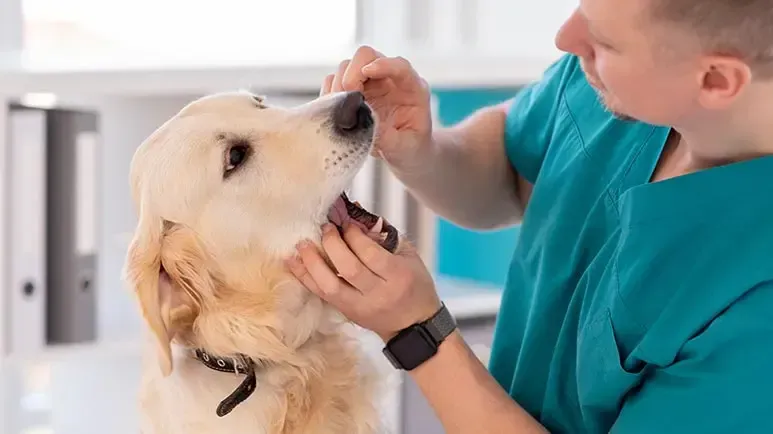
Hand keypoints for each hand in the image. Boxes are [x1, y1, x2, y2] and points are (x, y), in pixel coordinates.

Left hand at [285, 223, 440, 340]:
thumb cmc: (414, 285)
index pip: (370, 254)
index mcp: (398, 276)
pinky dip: (305, 278)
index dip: (354, 236)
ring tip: (302, 244)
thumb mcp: (409, 257)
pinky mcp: (346, 313)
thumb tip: (354, 214)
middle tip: (324, 228)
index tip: (345, 223)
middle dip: (332, 244)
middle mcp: (378, 293)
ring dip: (312, 263)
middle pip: (348, 268)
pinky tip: (293, 262)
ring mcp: (360, 306)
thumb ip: (383, 236)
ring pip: (330, 286)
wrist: (413, 326)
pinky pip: (322, 295)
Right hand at [321, 45, 433, 172]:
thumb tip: (365, 125)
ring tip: (341, 110)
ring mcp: (370, 84)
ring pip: (347, 67)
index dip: (383, 65)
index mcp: (412, 89)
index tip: (367, 72)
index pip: (399, 66)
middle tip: (348, 98)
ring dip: (339, 85)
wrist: (405, 153)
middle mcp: (389, 80)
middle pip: (366, 56)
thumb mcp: (404, 147)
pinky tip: (335, 111)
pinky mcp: (354, 92)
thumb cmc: (411, 147)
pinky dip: (330, 93)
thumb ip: (387, 137)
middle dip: (352, 73)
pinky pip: (334, 82)